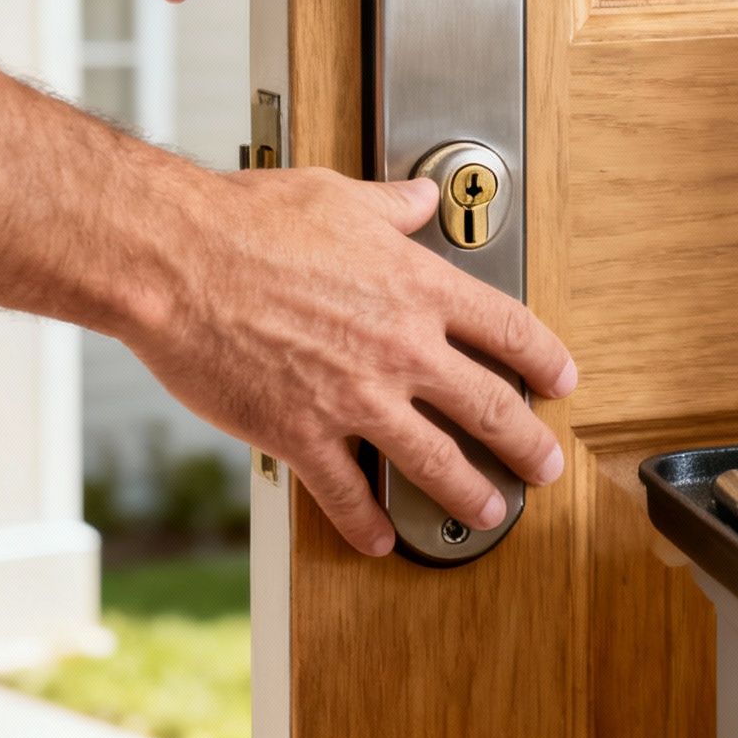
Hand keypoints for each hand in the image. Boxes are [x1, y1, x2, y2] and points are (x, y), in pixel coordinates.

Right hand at [127, 167, 576, 555]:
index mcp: (416, 287)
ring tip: (491, 511)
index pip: (508, 329)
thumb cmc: (247, 220)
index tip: (561, 378)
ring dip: (471, 493)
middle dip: (528, 443)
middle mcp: (399, 347)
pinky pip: (345, 493)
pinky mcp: (302, 434)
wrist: (176, 259)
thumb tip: (417, 198)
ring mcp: (355, 397)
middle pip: (491, 407)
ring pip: (437, 461)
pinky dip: (365, 524)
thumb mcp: (337, 196)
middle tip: (546, 464)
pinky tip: (378, 540)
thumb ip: (389, 207)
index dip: (545, 358)